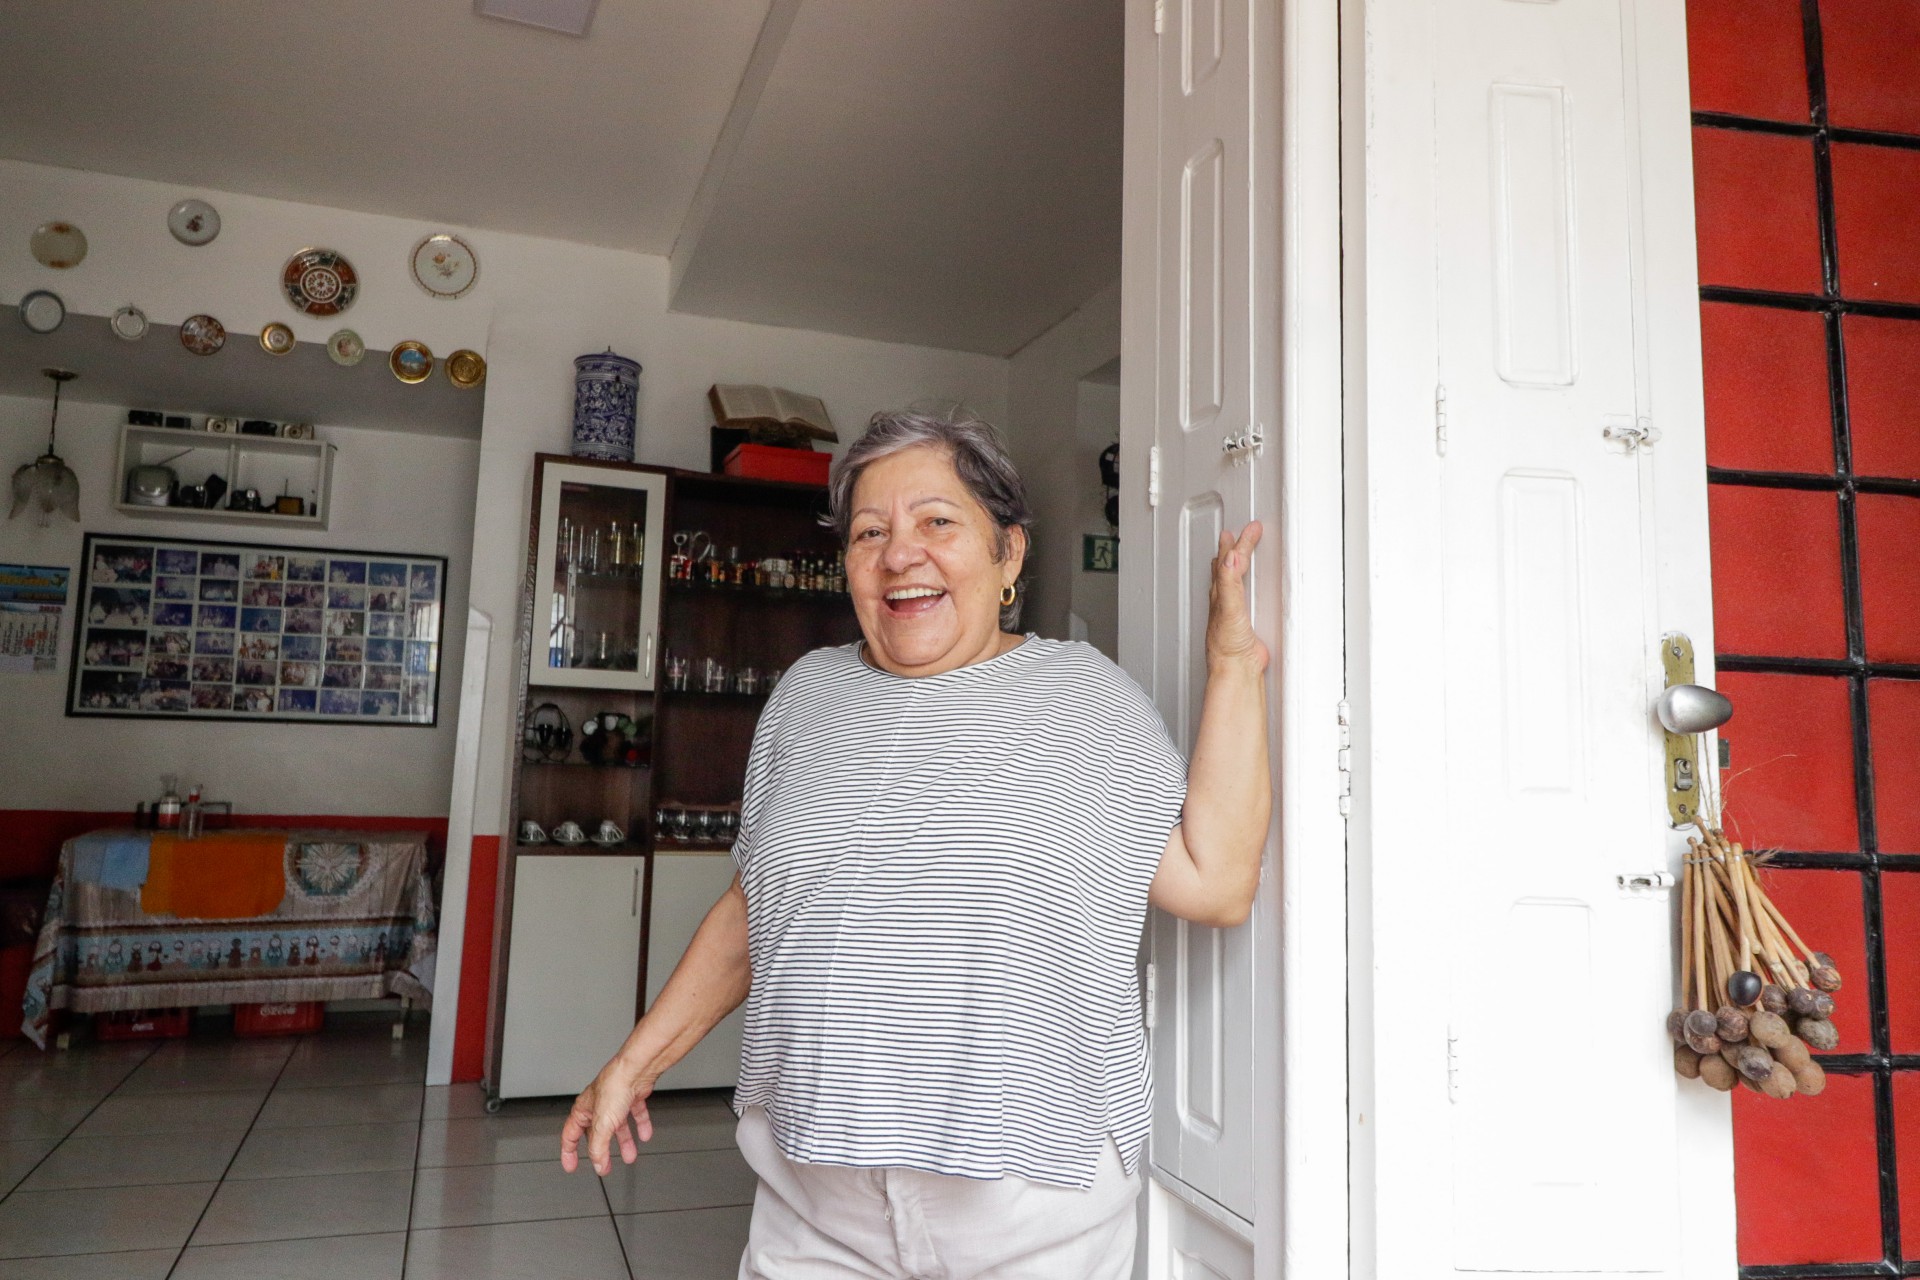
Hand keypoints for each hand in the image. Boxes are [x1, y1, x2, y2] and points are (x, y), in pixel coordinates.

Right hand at [559, 1058, 655, 1175]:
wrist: (637, 1069)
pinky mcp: (632, 1096)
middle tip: (604, 1165)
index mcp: (583, 1110)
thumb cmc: (615, 1086)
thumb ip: (598, 1147)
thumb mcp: (602, 1125)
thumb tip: (598, 1164)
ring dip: (624, 1142)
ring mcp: (615, 1100)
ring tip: (630, 1155)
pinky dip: (640, 1125)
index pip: (570, 1135)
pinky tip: (644, 1134)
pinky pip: (635, 1114)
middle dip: (601, 1150)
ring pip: (617, 1126)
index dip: (569, 1152)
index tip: (571, 1165)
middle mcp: (598, 1104)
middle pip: (596, 1133)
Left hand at [1207, 523, 1267, 674]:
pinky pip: (1245, 597)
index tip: (1252, 528)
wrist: (1236, 670)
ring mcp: (1234, 611)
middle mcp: (1224, 600)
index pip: (1231, 561)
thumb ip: (1230, 583)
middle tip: (1235, 534)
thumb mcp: (1230, 608)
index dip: (1242, 542)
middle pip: (1227, 567)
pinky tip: (1247, 590)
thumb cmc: (1227, 646)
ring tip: (1234, 554)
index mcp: (1221, 593)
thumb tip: (1229, 559)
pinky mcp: (1246, 623)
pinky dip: (1244, 588)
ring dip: (1234, 566)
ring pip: (1232, 581)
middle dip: (1231, 549)